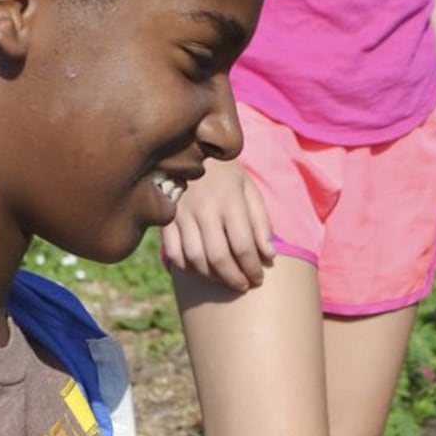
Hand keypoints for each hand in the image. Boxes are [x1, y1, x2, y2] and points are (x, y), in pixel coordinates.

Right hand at [161, 162, 274, 290]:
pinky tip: (199, 269)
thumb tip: (269, 256)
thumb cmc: (226, 174)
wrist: (188, 149)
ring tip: (224, 280)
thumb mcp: (249, 190)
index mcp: (229, 200)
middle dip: (234, 278)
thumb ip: (261, 222)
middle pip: (218, 257)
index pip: (243, 245)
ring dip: (212, 277)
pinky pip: (173, 252)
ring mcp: (182, 214)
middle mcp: (204, 208)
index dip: (253, 268)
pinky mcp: (166, 219)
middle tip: (243, 286)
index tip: (259, 279)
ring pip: (195, 258)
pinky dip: (186, 267)